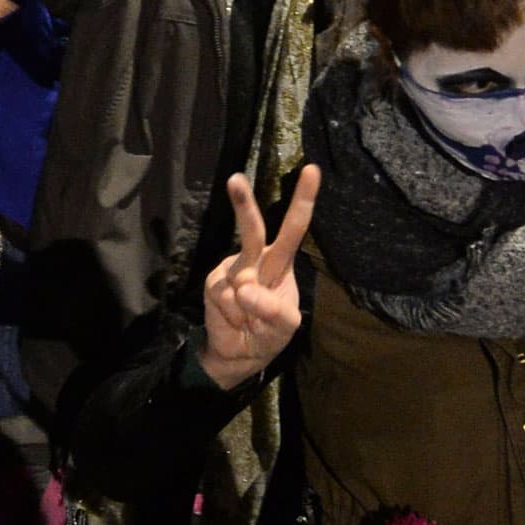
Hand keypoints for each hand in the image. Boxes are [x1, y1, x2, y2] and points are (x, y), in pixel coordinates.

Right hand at [197, 167, 318, 390]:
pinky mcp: (213, 284)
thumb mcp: (285, 326)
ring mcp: (231, 269)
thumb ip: (272, 310)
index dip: (303, 200)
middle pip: (252, 229)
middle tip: (235, 180)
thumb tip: (244, 290)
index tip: (311, 170)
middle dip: (243, 204)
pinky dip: (232, 315)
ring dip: (246, 308)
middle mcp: (255, 259)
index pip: (293, 228)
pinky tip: (232, 319)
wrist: (238, 354)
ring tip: (247, 322)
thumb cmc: (269, 333)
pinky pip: (225, 298)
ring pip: (240, 277)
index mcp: (280, 262)